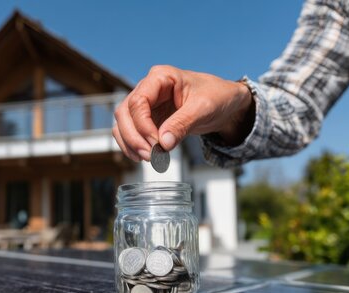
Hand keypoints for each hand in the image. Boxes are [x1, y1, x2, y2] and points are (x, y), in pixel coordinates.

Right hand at [113, 65, 253, 161]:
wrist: (225, 103)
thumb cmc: (217, 96)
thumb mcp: (203, 108)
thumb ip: (182, 124)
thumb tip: (163, 143)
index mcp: (160, 77)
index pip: (138, 101)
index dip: (143, 125)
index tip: (156, 143)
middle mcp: (148, 89)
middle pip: (124, 113)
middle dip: (134, 137)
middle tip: (150, 155)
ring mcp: (146, 105)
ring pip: (123, 124)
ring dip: (130, 143)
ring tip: (149, 158)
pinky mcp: (148, 120)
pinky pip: (131, 133)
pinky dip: (133, 146)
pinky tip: (145, 157)